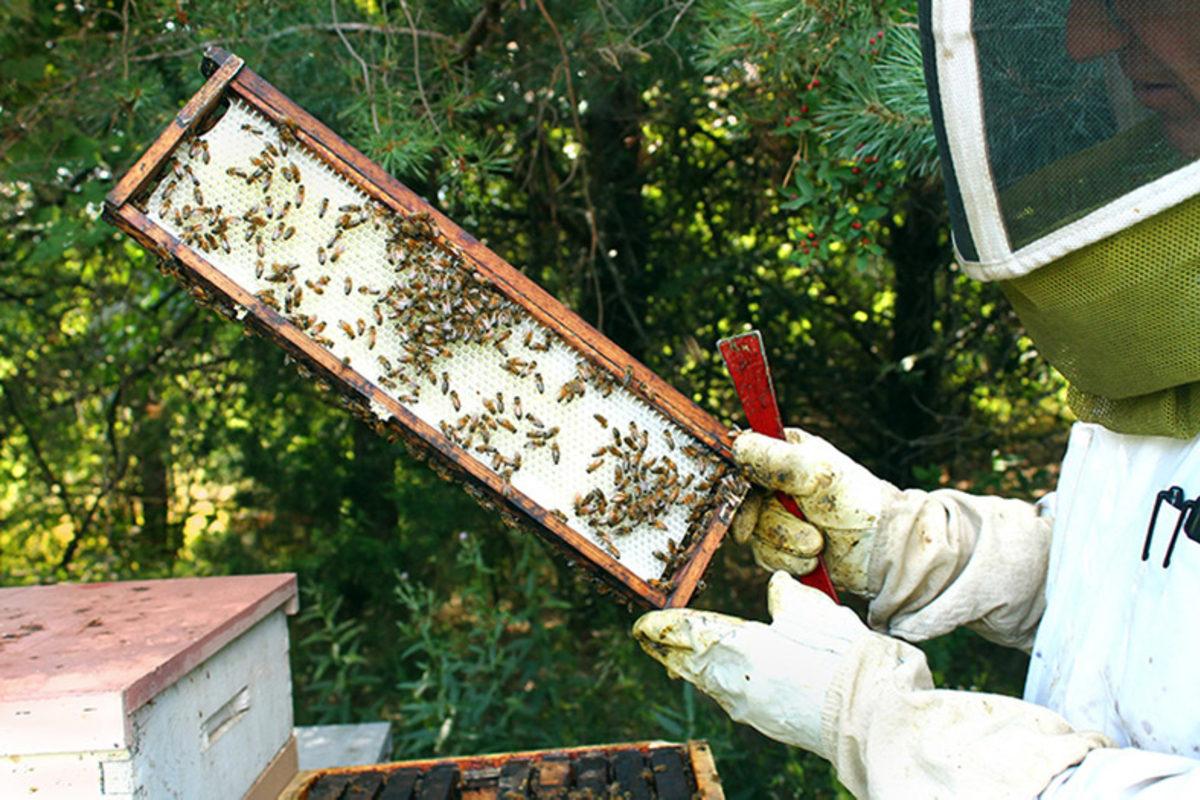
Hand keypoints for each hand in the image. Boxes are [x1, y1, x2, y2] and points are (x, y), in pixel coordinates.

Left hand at [633, 571, 868, 756]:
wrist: (874, 712)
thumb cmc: (842, 656)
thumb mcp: (812, 611)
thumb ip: (786, 596)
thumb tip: (776, 585)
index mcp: (739, 649)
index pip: (689, 634)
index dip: (664, 628)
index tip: (643, 625)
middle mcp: (736, 683)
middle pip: (692, 664)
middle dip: (671, 652)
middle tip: (651, 642)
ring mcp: (752, 709)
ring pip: (710, 685)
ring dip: (693, 670)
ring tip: (678, 662)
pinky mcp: (769, 724)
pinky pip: (732, 699)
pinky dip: (719, 685)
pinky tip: (722, 683)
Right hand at [731, 429, 891, 593]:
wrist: (882, 550)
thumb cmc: (858, 503)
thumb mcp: (817, 473)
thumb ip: (775, 460)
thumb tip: (737, 447)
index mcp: (782, 451)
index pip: (740, 460)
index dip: (740, 483)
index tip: (752, 499)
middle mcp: (775, 481)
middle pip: (743, 503)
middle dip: (775, 523)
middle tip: (809, 533)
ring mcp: (777, 514)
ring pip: (754, 533)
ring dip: (786, 543)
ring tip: (819, 544)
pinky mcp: (781, 544)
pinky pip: (764, 556)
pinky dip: (788, 560)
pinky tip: (814, 559)